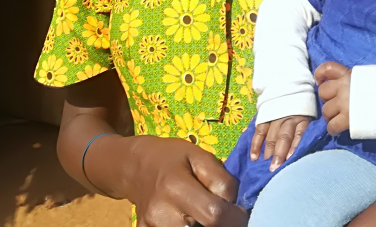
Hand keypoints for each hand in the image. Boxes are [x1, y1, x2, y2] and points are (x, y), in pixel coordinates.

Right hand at [118, 135, 247, 226]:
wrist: (134, 165)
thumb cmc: (171, 157)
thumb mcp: (199, 156)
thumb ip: (221, 180)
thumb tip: (236, 205)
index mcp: (176, 187)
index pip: (214, 215)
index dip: (235, 217)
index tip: (240, 212)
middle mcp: (161, 212)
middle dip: (219, 224)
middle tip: (219, 211)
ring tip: (201, 212)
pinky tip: (188, 218)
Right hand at [249, 115, 312, 170]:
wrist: (291, 93)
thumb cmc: (302, 114)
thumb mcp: (309, 121)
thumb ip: (306, 135)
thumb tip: (305, 156)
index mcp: (302, 120)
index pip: (299, 134)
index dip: (294, 147)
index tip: (290, 160)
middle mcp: (288, 119)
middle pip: (284, 137)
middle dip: (279, 153)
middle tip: (275, 168)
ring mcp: (275, 118)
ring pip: (271, 136)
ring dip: (268, 151)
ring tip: (266, 166)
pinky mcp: (264, 117)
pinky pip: (259, 131)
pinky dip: (256, 144)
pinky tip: (254, 157)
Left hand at [315, 61, 351, 135]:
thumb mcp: (369, 77)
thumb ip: (356, 80)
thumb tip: (350, 85)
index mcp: (349, 75)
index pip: (328, 68)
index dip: (320, 74)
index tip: (321, 81)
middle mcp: (343, 87)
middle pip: (323, 92)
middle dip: (327, 99)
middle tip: (334, 104)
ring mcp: (343, 103)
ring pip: (326, 110)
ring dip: (329, 115)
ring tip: (335, 119)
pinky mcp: (347, 119)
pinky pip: (332, 126)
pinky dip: (332, 129)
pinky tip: (335, 130)